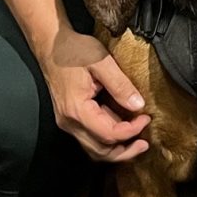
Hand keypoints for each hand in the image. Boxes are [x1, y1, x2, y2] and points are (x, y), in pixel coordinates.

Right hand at [40, 27, 150, 162]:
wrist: (50, 45)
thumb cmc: (73, 51)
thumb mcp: (102, 62)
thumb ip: (120, 85)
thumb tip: (138, 105)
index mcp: (77, 110)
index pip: (108, 134)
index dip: (131, 131)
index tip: (146, 119)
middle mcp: (69, 122)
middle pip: (100, 150)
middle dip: (125, 151)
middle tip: (145, 142)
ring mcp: (68, 121)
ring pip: (94, 148)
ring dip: (116, 149)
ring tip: (137, 142)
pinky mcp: (70, 118)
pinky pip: (90, 138)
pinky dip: (107, 139)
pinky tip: (122, 128)